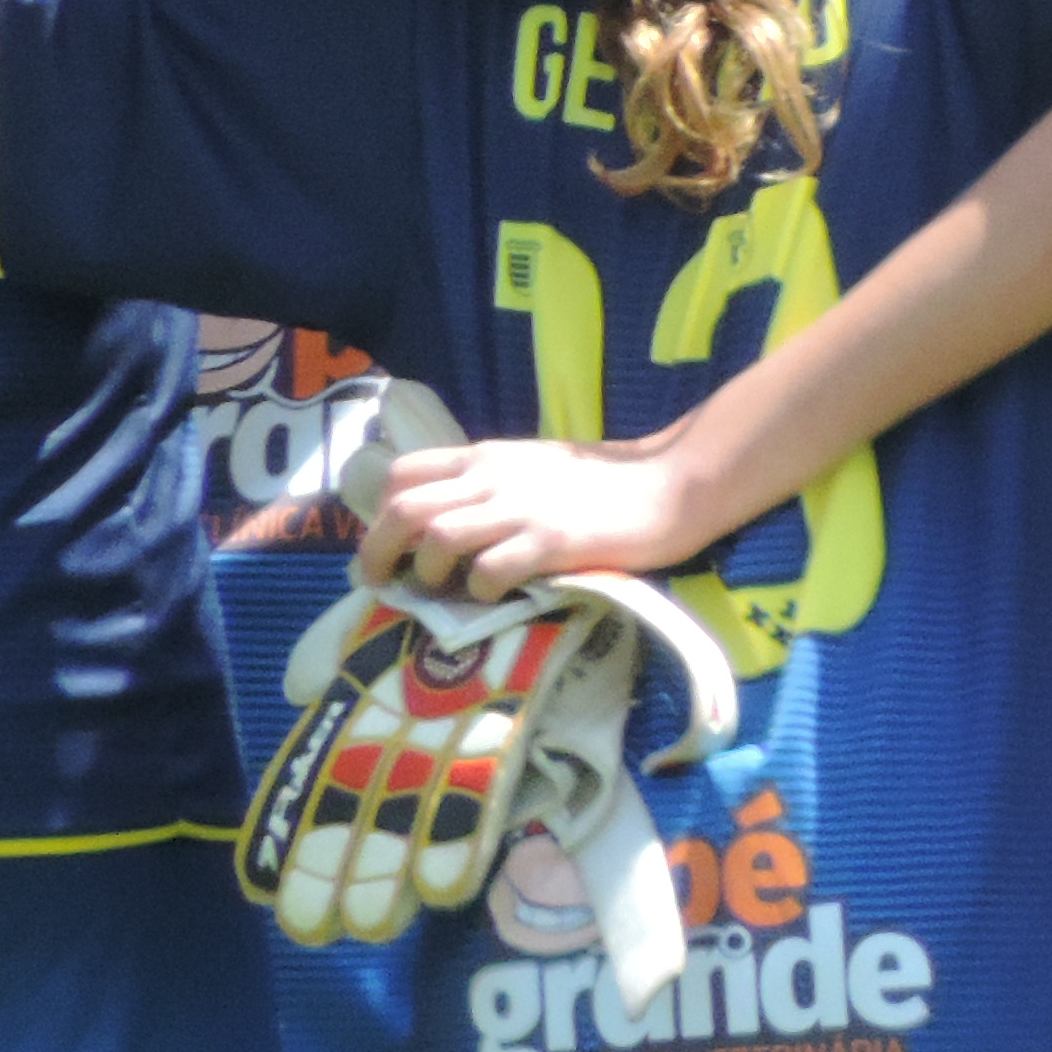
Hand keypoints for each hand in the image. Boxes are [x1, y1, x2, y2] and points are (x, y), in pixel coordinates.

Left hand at [361, 428, 722, 596]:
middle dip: (378, 553)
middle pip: (404, 510)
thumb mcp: (533, 466)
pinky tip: (496, 595)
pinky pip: (489, 571)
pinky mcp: (551, 542)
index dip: (379, 513)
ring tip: (442, 592)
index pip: (403, 473)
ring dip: (427, 574)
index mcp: (486, 456)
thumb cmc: (606, 480)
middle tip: (382, 583)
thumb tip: (445, 521)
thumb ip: (490, 484)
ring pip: (437, 538)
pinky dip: (479, 591)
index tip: (387, 544)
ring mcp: (521, 509)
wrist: (672, 482)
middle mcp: (493, 477)